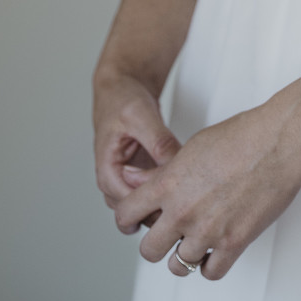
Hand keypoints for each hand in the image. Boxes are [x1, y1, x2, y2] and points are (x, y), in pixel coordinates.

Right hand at [92, 67, 181, 229]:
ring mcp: (130, 180)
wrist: (123, 87)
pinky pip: (155, 193)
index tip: (179, 197)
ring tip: (191, 194)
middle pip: (137, 213)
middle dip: (162, 210)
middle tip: (190, 200)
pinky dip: (169, 191)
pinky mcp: (143, 174)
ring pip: (147, 208)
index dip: (153, 205)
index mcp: (108, 171)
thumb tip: (175, 164)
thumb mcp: (140, 116)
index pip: (127, 206)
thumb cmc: (123, 99)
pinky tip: (188, 185)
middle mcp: (116, 181)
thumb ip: (157, 141)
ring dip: (166, 203)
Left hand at [111, 97, 300, 279]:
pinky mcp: (234, 243)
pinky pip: (210, 272)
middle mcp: (183, 210)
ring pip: (177, 266)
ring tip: (194, 242)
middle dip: (155, 243)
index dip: (127, 220)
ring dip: (183, 256)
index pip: (126, 214)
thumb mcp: (192, 147)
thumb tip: (141, 184)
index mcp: (168, 183)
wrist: (280, 141)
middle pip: (148, 250)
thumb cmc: (241, 136)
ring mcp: (208, 230)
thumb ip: (164, 173)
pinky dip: (210, 264)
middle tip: (166, 235)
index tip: (135, 222)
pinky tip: (215, 250)